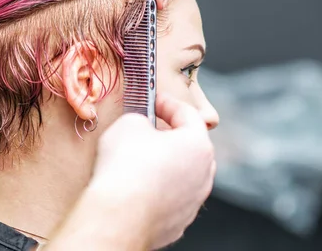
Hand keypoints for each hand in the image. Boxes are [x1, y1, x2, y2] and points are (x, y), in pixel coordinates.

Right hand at [89, 93, 215, 248]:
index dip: (167, 102)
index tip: (154, 100)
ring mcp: (192, 201)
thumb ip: (141, 118)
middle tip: (148, 128)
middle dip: (170, 134)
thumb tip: (141, 126)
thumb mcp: (128, 123)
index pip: (188, 113)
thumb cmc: (125, 168)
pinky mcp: (178, 222)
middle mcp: (203, 175)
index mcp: (198, 145)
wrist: (118, 215)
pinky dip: (157, 188)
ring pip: (182, 174)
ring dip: (165, 163)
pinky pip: (169, 197)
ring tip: (139, 159)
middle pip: (190, 145)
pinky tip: (137, 186)